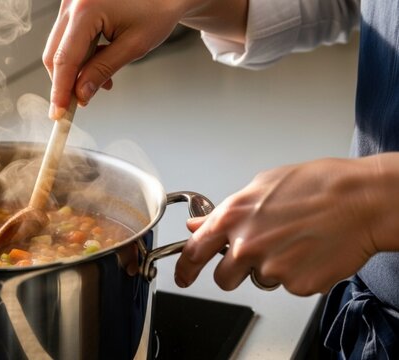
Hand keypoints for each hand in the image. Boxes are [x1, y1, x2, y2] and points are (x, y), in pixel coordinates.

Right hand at [42, 0, 248, 119]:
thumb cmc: (157, 10)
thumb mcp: (134, 46)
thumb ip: (103, 70)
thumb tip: (81, 94)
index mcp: (86, 8)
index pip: (65, 59)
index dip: (60, 90)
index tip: (59, 114)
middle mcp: (73, 2)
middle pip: (55, 54)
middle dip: (66, 82)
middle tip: (80, 103)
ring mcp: (71, 2)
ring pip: (60, 47)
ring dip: (76, 70)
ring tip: (103, 81)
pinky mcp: (75, 6)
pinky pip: (68, 38)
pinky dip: (80, 56)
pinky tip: (99, 63)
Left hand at [174, 155, 398, 295]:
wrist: (362, 200)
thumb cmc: (318, 185)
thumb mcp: (262, 186)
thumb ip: (226, 211)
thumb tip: (199, 224)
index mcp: (233, 217)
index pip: (193, 252)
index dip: (184, 269)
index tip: (182, 277)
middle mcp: (246, 245)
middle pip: (223, 278)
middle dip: (235, 271)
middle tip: (259, 254)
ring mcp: (271, 268)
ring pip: (260, 280)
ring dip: (271, 269)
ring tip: (295, 241)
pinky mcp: (296, 285)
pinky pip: (289, 286)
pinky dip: (298, 273)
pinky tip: (311, 250)